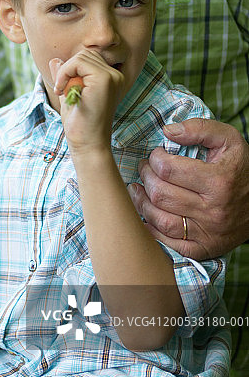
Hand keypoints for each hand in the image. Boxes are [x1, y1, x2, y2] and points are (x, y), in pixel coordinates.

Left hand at [50, 51, 122, 151]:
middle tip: (61, 90)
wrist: (88, 144)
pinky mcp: (104, 80)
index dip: (71, 69)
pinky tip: (63, 90)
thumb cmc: (80, 124)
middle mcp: (116, 75)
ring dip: (65, 72)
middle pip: (85, 54)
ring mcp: (112, 77)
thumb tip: (54, 60)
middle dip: (67, 69)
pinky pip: (79, 62)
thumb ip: (65, 77)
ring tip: (63, 91)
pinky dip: (65, 73)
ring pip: (81, 56)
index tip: (63, 88)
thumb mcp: (70, 95)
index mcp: (112, 78)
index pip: (88, 58)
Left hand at [129, 119, 248, 258]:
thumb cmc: (241, 168)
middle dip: (145, 177)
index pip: (168, 169)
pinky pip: (168, 243)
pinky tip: (147, 214)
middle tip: (145, 169)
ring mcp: (208, 232)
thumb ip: (200, 128)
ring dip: (142, 203)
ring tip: (138, 189)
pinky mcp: (204, 248)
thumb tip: (167, 131)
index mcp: (219, 181)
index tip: (156, 155)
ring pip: (160, 219)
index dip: (155, 158)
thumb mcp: (229, 140)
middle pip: (161, 194)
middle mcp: (213, 210)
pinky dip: (151, 230)